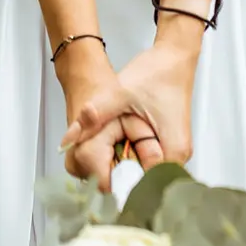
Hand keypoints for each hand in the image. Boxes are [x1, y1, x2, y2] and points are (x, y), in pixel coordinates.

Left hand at [61, 32, 198, 184]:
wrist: (174, 56)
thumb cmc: (158, 72)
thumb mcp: (120, 93)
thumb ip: (93, 116)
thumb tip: (68, 138)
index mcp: (173, 150)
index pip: (144, 187)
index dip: (116, 189)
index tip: (92, 186)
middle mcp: (177, 158)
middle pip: (143, 185)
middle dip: (115, 181)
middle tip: (88, 173)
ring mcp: (171, 153)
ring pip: (142, 175)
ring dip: (119, 170)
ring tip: (97, 163)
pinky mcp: (165, 146)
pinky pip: (143, 164)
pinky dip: (126, 161)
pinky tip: (112, 153)